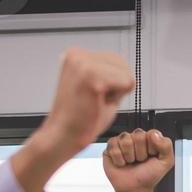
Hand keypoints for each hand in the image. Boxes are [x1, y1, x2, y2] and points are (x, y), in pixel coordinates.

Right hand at [13, 49, 134, 191]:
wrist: (62, 137)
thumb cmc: (80, 118)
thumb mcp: (96, 86)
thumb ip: (110, 75)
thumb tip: (129, 72)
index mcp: (75, 54)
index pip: (117, 60)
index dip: (113, 84)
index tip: (92, 96)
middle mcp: (77, 54)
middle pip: (123, 64)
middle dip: (116, 87)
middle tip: (94, 102)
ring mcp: (83, 63)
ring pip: (126, 74)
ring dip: (116, 94)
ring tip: (94, 103)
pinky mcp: (91, 76)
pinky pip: (126, 83)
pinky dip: (116, 99)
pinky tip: (96, 105)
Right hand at [104, 128, 173, 191]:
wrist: (134, 189)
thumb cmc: (149, 175)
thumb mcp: (166, 162)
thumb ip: (166, 145)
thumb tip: (153, 134)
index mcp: (150, 138)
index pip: (151, 134)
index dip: (152, 148)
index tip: (151, 157)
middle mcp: (136, 137)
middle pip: (138, 136)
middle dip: (140, 153)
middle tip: (140, 161)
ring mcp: (122, 141)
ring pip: (125, 141)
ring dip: (129, 157)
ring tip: (130, 162)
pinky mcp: (111, 147)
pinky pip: (113, 146)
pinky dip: (119, 159)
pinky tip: (121, 163)